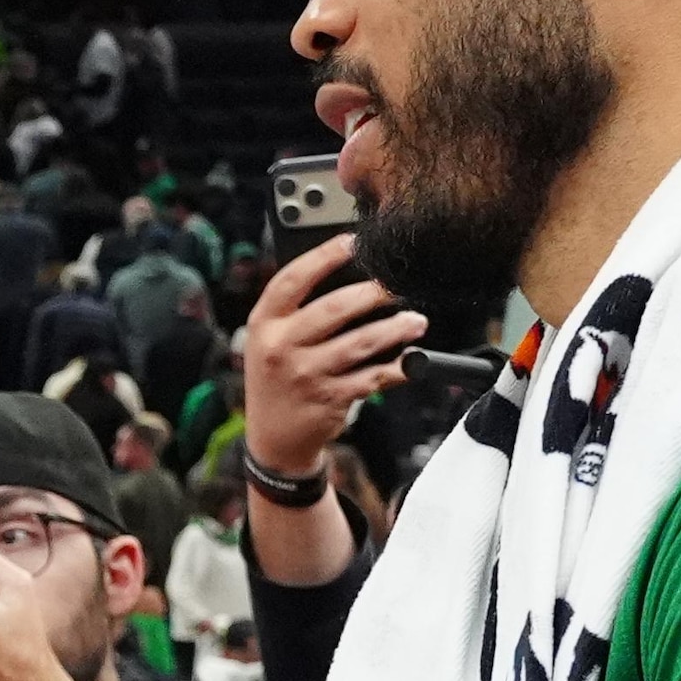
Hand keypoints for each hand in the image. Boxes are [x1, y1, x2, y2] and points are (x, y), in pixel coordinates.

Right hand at [236, 233, 430, 484]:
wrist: (273, 439)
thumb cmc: (278, 378)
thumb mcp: (271, 341)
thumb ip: (297, 311)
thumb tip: (351, 276)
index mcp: (264, 323)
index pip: (292, 280)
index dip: (324, 256)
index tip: (354, 241)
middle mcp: (281, 348)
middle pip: (333, 309)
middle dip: (372, 293)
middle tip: (396, 286)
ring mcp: (306, 376)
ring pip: (360, 344)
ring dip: (394, 329)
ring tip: (415, 321)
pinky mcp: (329, 400)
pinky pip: (371, 378)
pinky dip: (396, 368)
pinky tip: (411, 360)